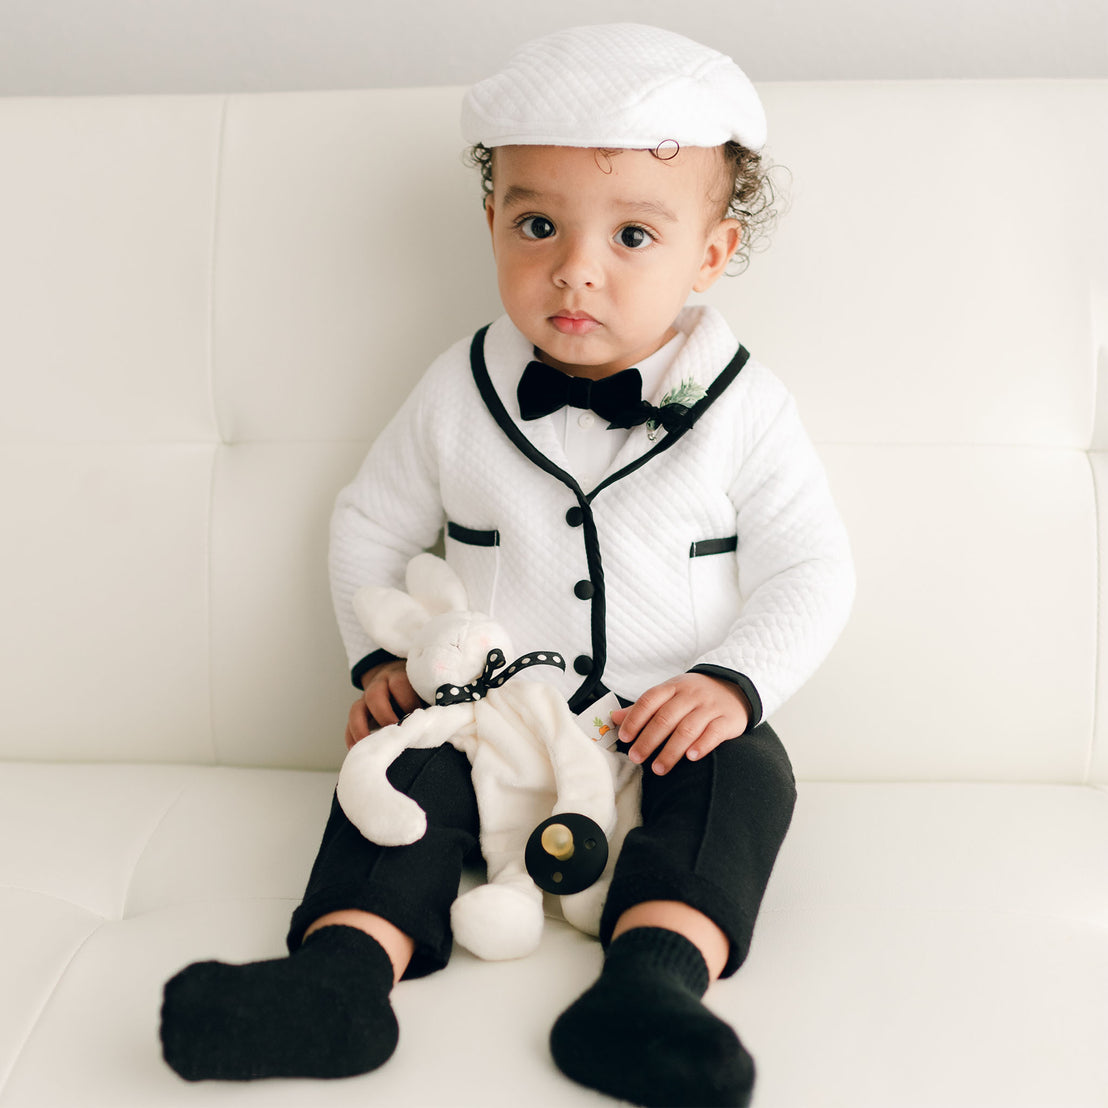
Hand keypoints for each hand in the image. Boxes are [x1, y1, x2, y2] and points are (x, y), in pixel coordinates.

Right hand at [345, 659, 422, 748]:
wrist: (394, 676)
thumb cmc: (416, 689)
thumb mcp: (423, 688)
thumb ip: (431, 699)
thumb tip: (448, 717)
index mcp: (398, 677)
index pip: (399, 684)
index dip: (408, 702)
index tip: (419, 719)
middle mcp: (379, 685)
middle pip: (375, 695)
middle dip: (385, 715)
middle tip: (397, 733)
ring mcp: (366, 699)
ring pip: (357, 709)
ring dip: (363, 728)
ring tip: (372, 745)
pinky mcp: (359, 714)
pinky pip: (348, 724)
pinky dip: (351, 737)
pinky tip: (357, 750)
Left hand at [610, 673, 750, 775]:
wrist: (734, 687)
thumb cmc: (694, 696)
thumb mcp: (669, 694)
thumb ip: (643, 708)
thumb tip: (614, 718)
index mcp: (672, 687)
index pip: (649, 700)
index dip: (635, 719)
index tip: (624, 737)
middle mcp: (690, 695)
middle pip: (665, 718)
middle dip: (648, 740)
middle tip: (636, 758)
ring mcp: (710, 707)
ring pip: (687, 729)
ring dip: (671, 751)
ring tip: (658, 769)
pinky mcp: (727, 720)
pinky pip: (714, 733)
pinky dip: (701, 745)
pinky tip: (691, 757)